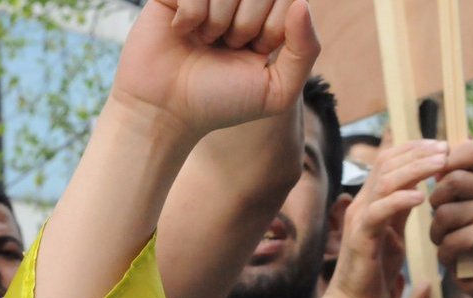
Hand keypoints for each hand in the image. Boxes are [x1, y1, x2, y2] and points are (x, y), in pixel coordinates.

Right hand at [111, 0, 318, 139]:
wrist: (167, 111)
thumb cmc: (223, 102)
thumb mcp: (277, 91)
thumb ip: (305, 51)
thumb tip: (302, 3)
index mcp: (268, 17)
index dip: (273, 27)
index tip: (256, 51)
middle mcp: (239, 1)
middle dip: (246, 25)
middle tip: (229, 47)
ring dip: (218, 22)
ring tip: (206, 41)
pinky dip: (191, 15)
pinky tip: (182, 30)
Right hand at [324, 140, 448, 297]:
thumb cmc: (375, 271)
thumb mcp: (393, 234)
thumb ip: (401, 211)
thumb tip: (419, 189)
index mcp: (371, 200)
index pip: (389, 160)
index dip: (415, 149)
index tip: (443, 147)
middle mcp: (362, 203)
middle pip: (387, 163)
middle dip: (418, 153)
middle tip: (446, 149)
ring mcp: (359, 218)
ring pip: (384, 181)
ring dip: (415, 169)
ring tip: (440, 165)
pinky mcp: (360, 238)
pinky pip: (379, 212)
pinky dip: (400, 200)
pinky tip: (422, 197)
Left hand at [428, 141, 472, 297]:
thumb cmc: (467, 237)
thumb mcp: (460, 202)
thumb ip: (452, 176)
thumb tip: (430, 149)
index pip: (469, 150)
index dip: (444, 162)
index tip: (437, 182)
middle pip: (452, 179)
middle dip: (436, 204)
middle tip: (443, 222)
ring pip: (445, 211)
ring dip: (437, 232)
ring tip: (449, 242)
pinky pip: (450, 238)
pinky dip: (444, 253)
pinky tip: (455, 258)